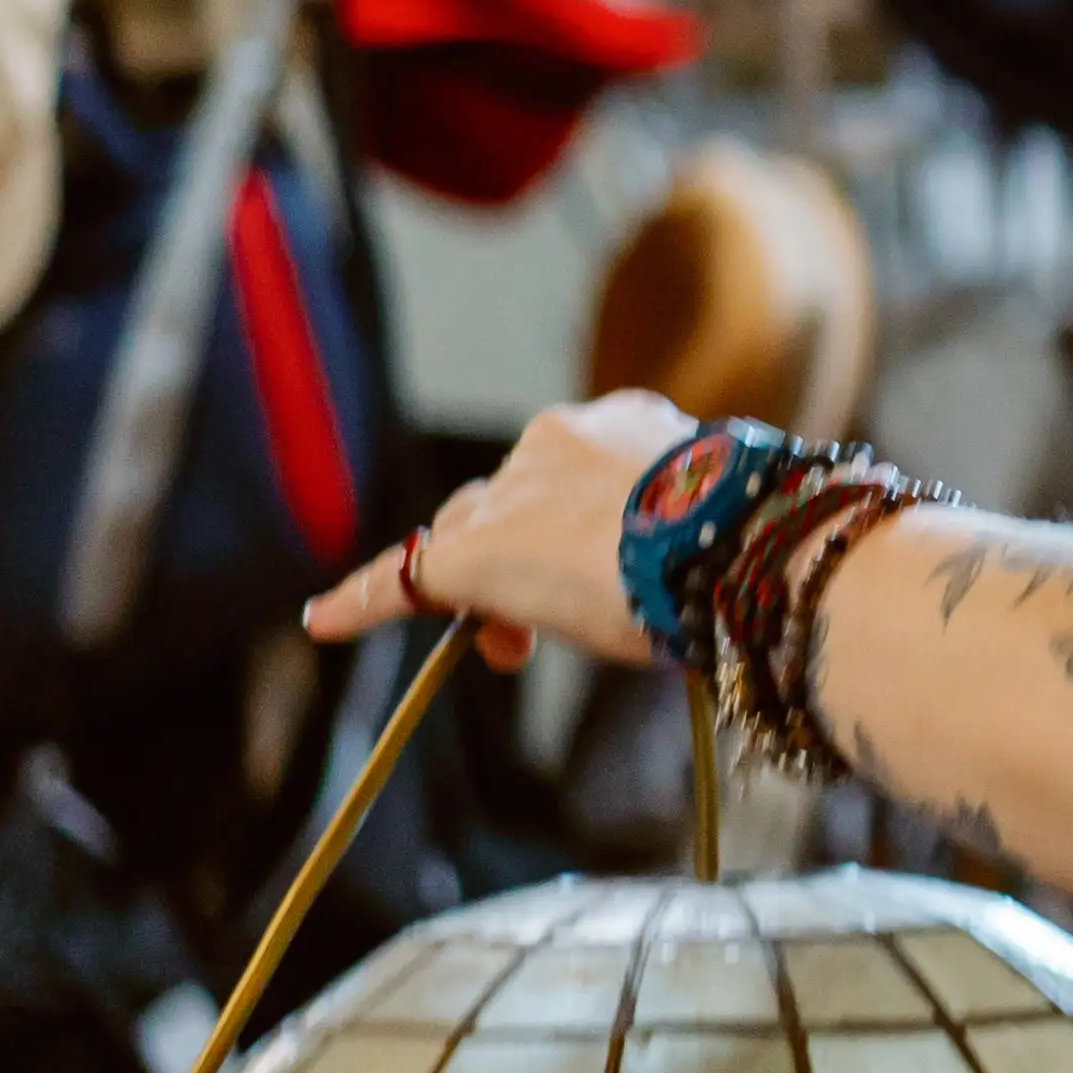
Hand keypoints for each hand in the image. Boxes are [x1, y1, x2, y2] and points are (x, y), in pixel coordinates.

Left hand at [303, 389, 692, 667]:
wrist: (725, 546)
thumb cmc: (748, 545)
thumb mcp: (722, 528)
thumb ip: (697, 532)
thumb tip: (724, 569)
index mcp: (630, 425)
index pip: (572, 469)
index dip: (574, 521)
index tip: (599, 555)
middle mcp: (558, 441)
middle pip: (510, 499)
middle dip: (521, 553)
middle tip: (548, 623)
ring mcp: (511, 495)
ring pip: (469, 534)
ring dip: (481, 584)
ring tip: (508, 646)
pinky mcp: (466, 554)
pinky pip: (401, 577)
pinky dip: (361, 601)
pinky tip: (324, 620)